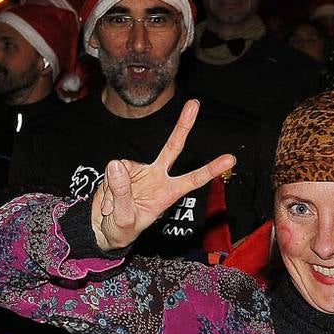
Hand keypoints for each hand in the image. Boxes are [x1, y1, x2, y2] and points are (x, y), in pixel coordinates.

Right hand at [90, 99, 236, 251]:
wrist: (103, 228)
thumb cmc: (121, 229)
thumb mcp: (124, 220)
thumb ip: (122, 194)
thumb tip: (116, 164)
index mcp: (167, 193)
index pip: (193, 179)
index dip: (211, 169)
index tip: (230, 159)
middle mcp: (157, 177)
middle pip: (173, 147)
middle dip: (183, 126)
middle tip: (194, 104)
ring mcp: (140, 171)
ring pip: (126, 166)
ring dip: (115, 190)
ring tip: (112, 208)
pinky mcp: (123, 168)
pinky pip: (113, 170)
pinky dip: (107, 189)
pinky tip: (107, 202)